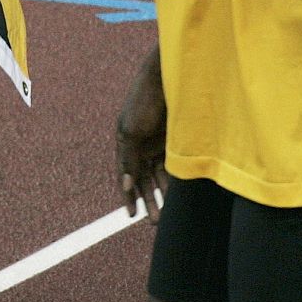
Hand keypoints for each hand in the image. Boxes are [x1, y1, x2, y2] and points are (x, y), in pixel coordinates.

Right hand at [117, 77, 167, 221]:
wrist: (169, 79)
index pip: (125, 175)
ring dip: (161, 195)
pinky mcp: (174, 142)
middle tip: (153, 221)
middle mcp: (140, 146)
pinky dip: (173, 182)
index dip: (128, 195)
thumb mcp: (132, 131)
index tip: (131, 215)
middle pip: (142, 179)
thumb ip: (128, 159)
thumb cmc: (144, 101)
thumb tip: (126, 184)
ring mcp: (157, 144)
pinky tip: (176, 196)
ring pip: (158, 176)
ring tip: (165, 215)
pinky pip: (172, 167)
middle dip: (147, 200)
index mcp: (125, 143)